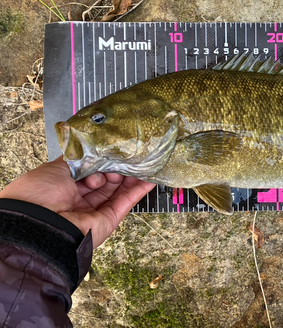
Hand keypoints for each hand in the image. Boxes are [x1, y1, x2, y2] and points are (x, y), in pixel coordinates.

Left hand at [0, 157, 155, 247]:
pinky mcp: (108, 221)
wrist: (38, 225)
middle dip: (116, 167)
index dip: (100, 162)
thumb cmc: (39, 194)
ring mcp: (94, 211)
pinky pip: (126, 202)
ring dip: (129, 176)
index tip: (111, 151)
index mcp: (63, 188)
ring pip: (117, 191)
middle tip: (125, 156)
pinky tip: (149, 179)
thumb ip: (78, 160)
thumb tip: (94, 152)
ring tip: (141, 162)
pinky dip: (138, 190)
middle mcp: (79, 201)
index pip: (89, 172)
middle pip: (105, 181)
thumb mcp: (55, 168)